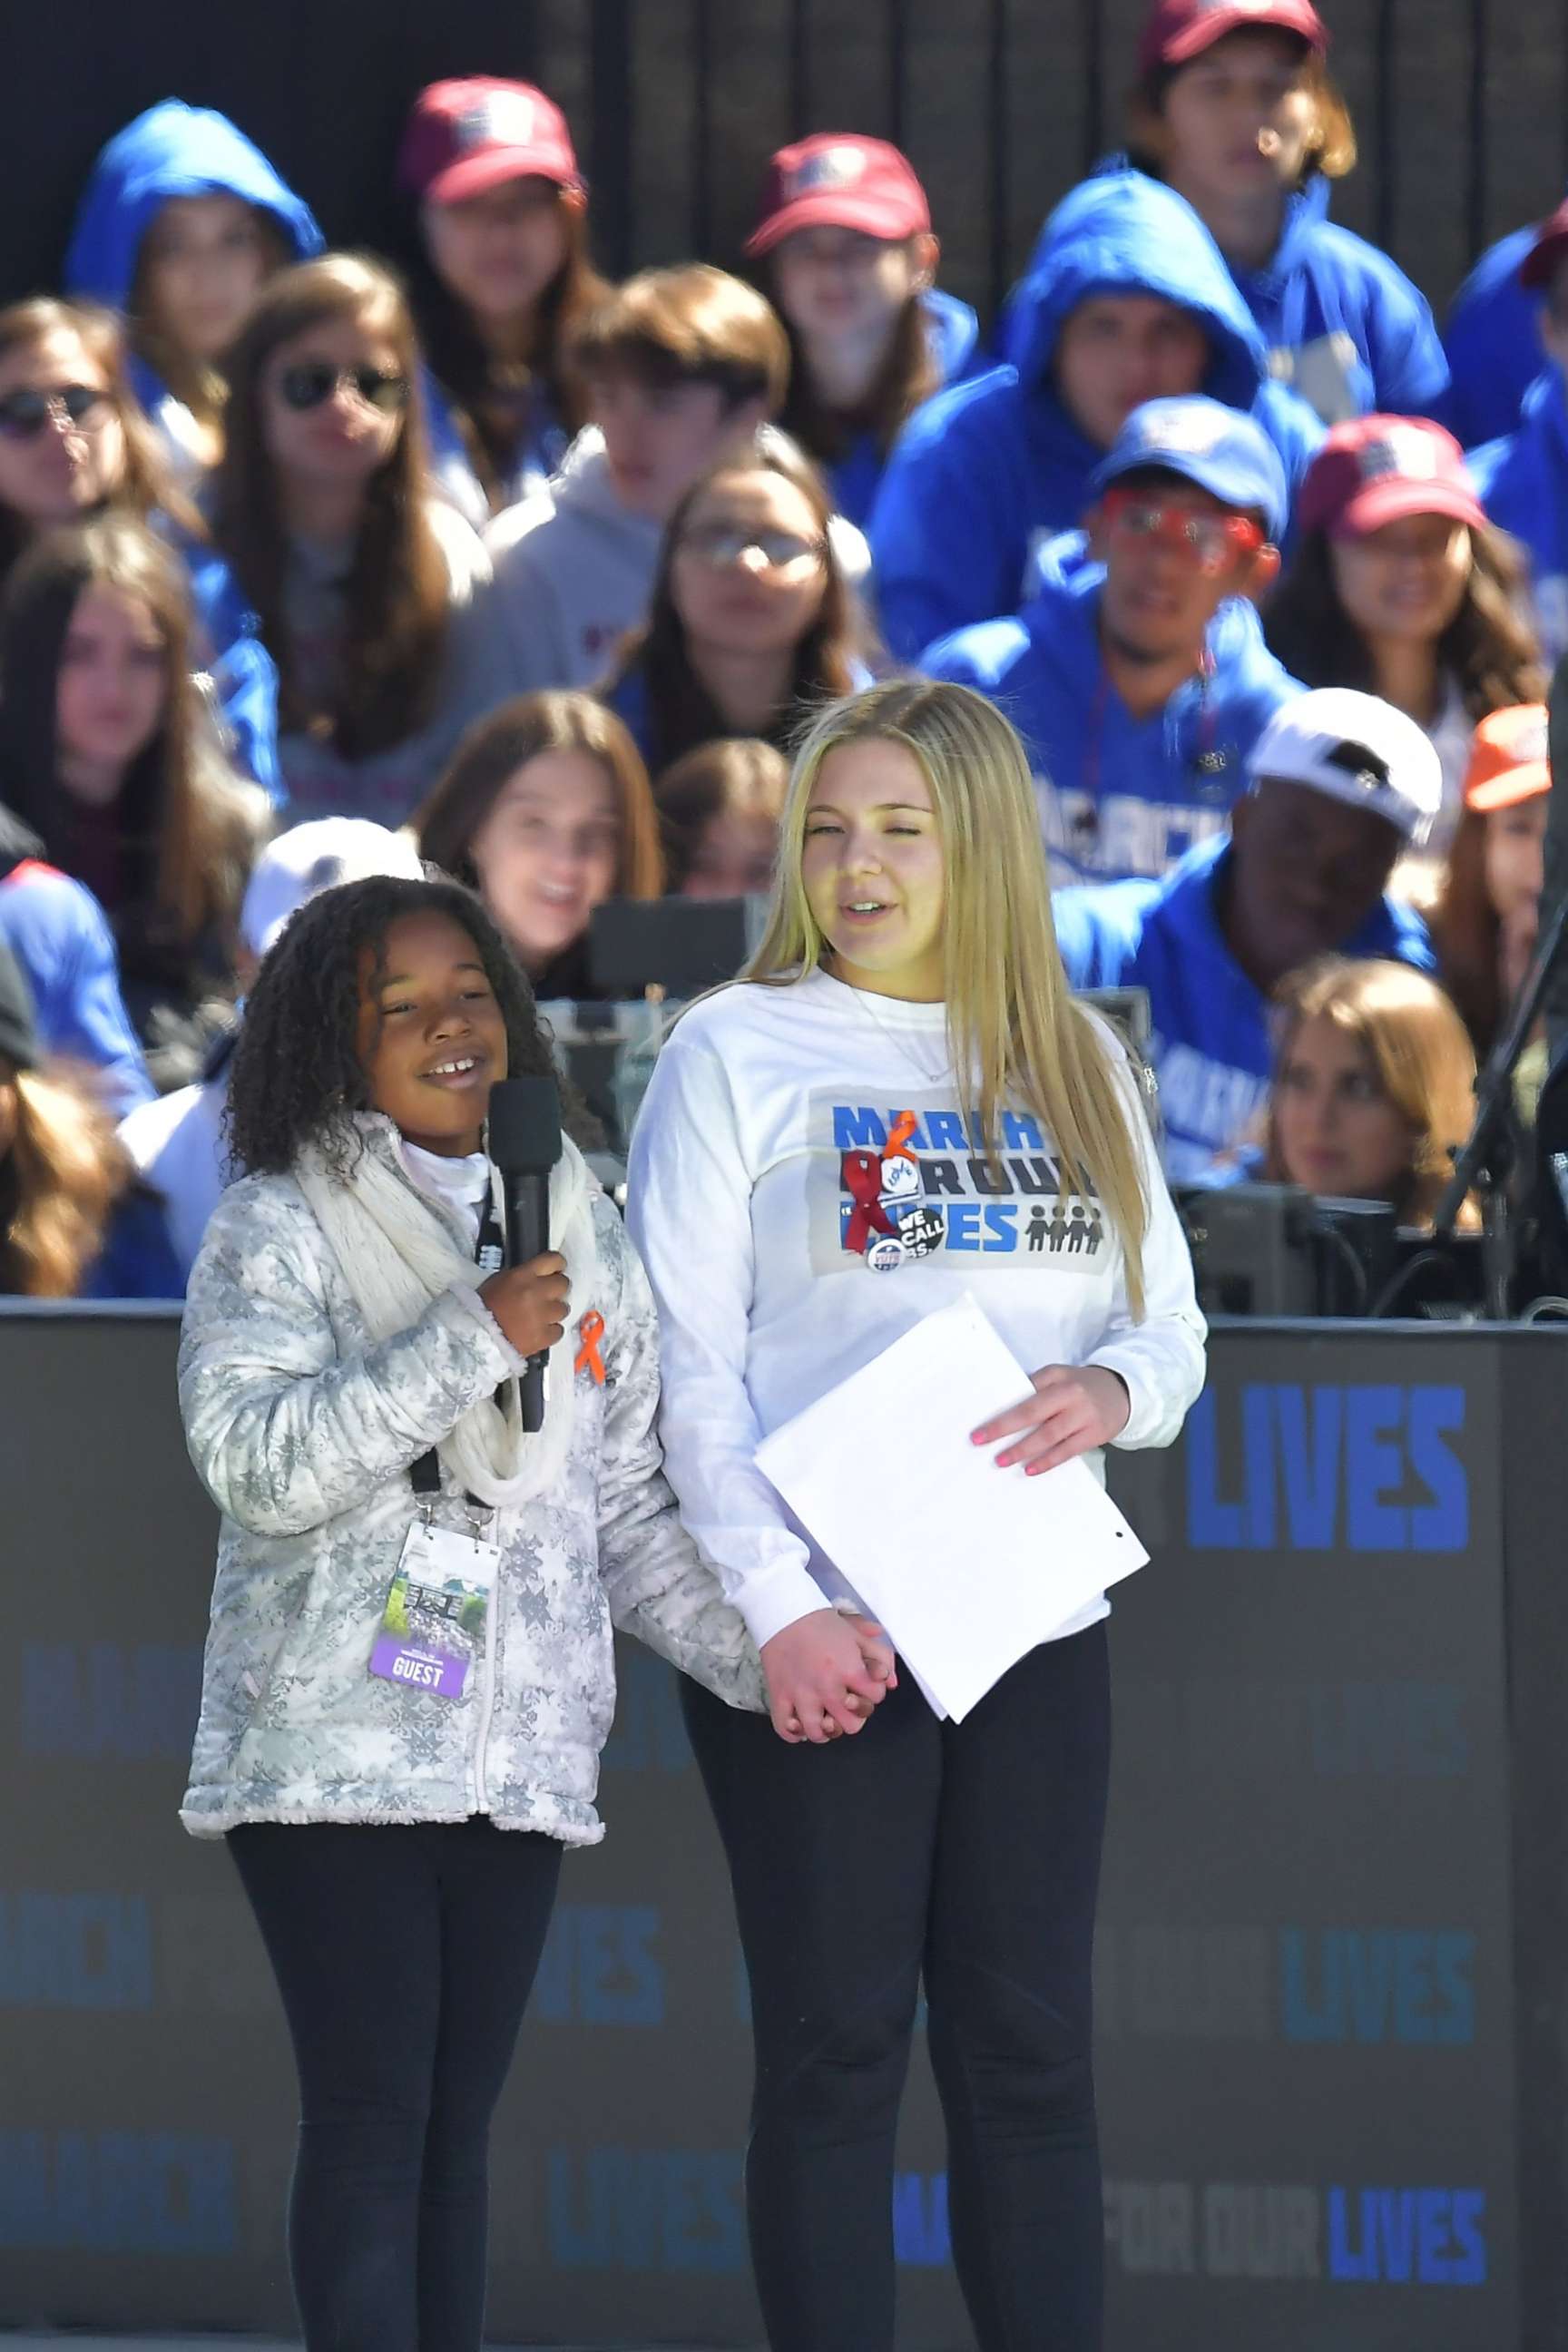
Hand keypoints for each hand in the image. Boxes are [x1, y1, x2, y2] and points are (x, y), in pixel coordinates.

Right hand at [479, 1253, 569, 1358]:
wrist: (475, 1338)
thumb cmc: (480, 1308)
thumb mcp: (498, 1281)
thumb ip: (522, 1276)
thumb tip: (538, 1276)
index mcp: (523, 1275)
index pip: (553, 1260)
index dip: (557, 1264)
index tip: (557, 1269)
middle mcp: (536, 1292)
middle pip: (563, 1284)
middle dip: (556, 1289)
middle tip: (547, 1296)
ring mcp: (542, 1315)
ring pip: (563, 1308)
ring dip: (554, 1311)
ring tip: (539, 1316)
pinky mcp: (543, 1336)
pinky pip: (558, 1330)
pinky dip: (551, 1331)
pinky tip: (539, 1331)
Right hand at [761, 1609, 896, 1745]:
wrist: (785, 1612)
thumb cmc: (822, 1624)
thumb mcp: (857, 1634)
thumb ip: (881, 1657)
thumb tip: (890, 1683)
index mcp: (849, 1670)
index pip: (875, 1698)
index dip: (873, 1692)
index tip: (863, 1684)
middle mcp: (826, 1687)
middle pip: (852, 1726)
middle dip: (853, 1715)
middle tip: (845, 1703)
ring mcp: (800, 1695)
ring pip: (819, 1734)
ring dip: (825, 1729)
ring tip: (825, 1717)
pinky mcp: (778, 1697)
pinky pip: (786, 1731)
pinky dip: (795, 1733)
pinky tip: (801, 1722)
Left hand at [971, 1363, 1129, 1476]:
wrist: (1121, 1393)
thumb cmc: (1080, 1386)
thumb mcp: (1059, 1377)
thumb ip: (1035, 1388)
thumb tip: (1002, 1408)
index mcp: (1057, 1376)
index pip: (1024, 1390)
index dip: (1003, 1404)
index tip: (980, 1418)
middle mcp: (1070, 1394)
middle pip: (1032, 1412)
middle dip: (1003, 1427)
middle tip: (980, 1439)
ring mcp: (1084, 1415)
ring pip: (1048, 1435)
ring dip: (1022, 1449)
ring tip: (1001, 1459)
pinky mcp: (1094, 1435)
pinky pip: (1066, 1451)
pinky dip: (1047, 1461)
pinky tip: (1030, 1469)